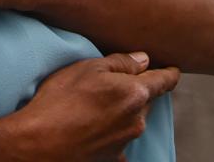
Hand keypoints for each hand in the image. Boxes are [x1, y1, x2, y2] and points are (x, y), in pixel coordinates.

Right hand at [4, 53, 179, 161]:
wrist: (39, 144)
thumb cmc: (60, 101)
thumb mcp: (87, 68)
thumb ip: (120, 62)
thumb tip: (143, 60)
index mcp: (135, 93)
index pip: (164, 80)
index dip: (170, 73)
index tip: (174, 70)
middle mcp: (137, 120)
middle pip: (146, 101)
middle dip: (137, 92)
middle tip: (113, 86)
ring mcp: (125, 142)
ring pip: (132, 121)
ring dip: (121, 113)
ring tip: (93, 108)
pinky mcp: (113, 159)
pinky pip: (118, 142)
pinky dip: (110, 134)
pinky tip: (91, 130)